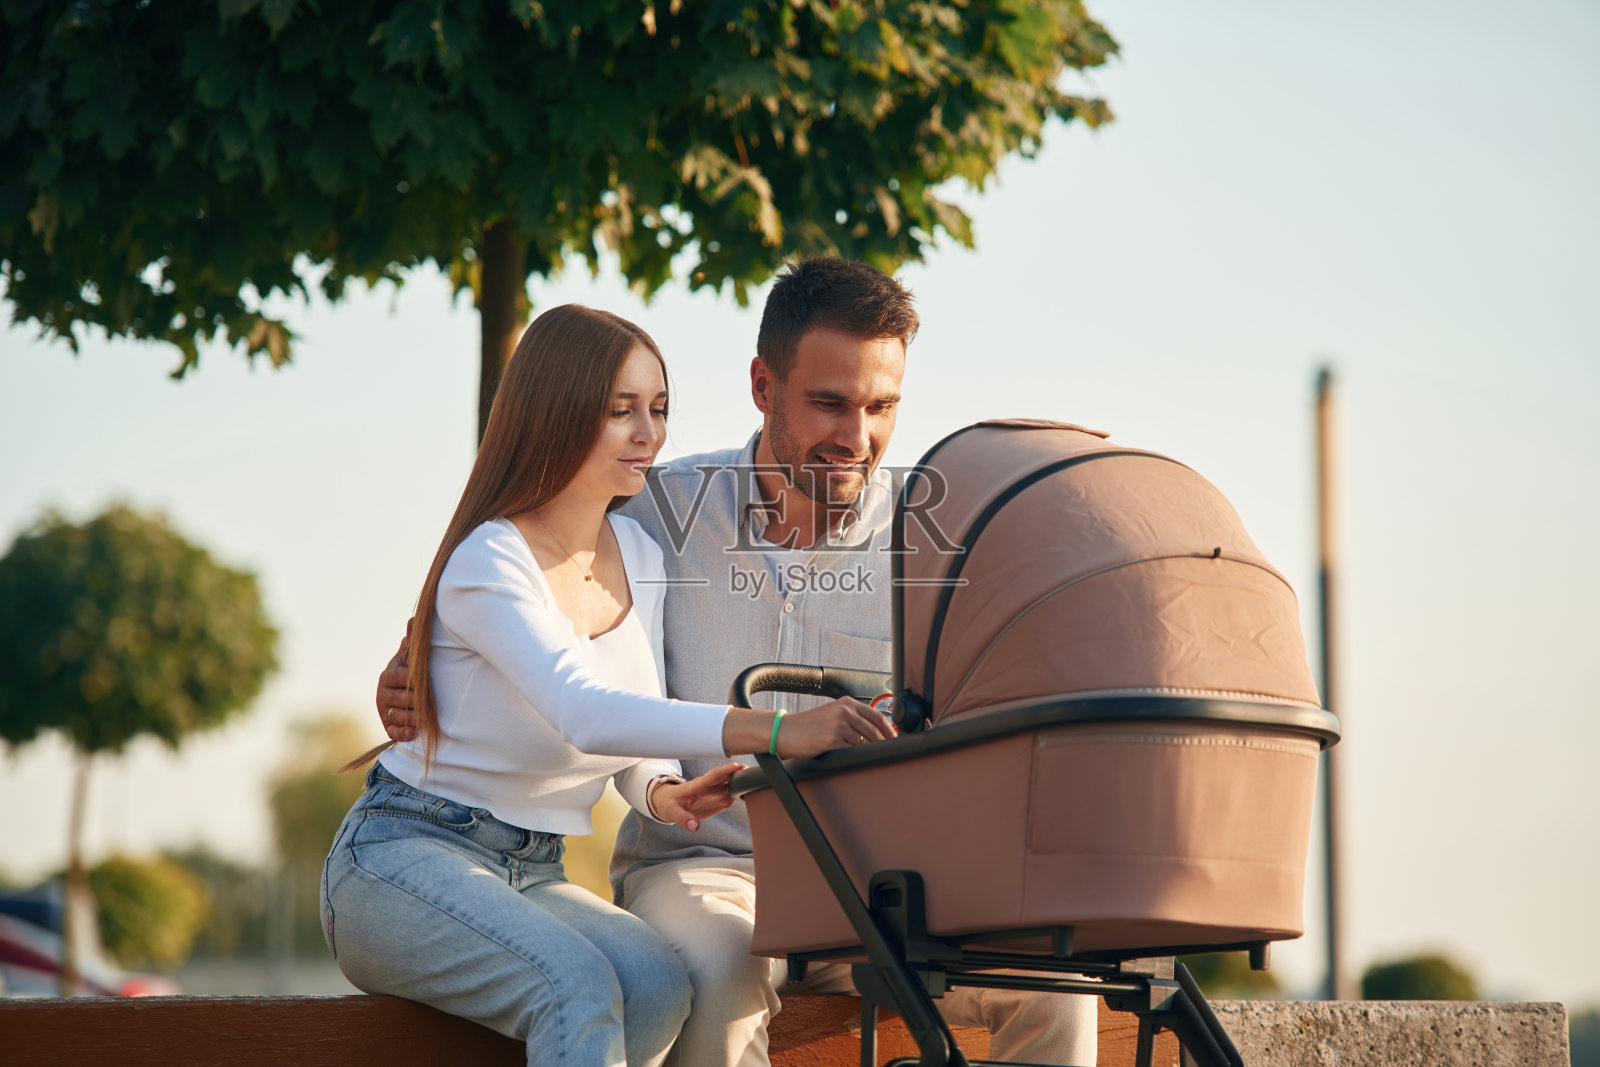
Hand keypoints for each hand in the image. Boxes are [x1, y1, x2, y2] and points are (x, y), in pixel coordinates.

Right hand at [377, 618, 417, 742]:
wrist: (405, 695)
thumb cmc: (411, 672)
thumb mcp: (411, 658)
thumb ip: (413, 643)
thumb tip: (414, 619)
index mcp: (388, 676)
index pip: (400, 678)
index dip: (413, 680)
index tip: (423, 681)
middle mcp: (383, 694)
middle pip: (401, 699)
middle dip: (417, 701)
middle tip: (431, 703)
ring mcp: (384, 711)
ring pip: (398, 716)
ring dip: (414, 718)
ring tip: (426, 718)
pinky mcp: (388, 727)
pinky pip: (393, 733)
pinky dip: (404, 733)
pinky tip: (415, 732)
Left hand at [651, 762, 747, 831]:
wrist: (669, 802)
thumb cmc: (670, 803)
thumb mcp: (672, 812)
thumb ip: (683, 819)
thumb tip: (694, 827)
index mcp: (698, 785)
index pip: (714, 775)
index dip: (727, 770)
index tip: (739, 766)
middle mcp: (710, 786)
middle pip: (728, 776)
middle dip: (741, 773)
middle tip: (755, 774)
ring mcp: (716, 792)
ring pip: (733, 784)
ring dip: (744, 783)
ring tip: (759, 784)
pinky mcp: (720, 799)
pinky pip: (733, 794)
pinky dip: (743, 792)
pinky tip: (753, 793)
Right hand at [776, 697, 895, 758]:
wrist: (786, 731)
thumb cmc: (808, 725)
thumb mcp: (832, 713)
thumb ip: (851, 717)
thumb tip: (873, 731)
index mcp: (846, 703)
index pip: (876, 715)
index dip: (888, 729)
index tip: (893, 738)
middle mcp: (844, 711)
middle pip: (874, 730)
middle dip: (882, 742)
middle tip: (885, 750)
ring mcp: (838, 725)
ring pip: (864, 741)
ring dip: (866, 749)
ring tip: (863, 754)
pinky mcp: (832, 740)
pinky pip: (851, 750)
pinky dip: (853, 754)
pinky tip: (848, 755)